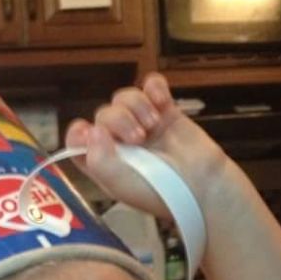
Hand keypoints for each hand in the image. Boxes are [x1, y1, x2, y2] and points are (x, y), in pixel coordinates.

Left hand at [64, 72, 221, 216]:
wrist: (202, 186)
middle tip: (139, 139)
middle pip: (103, 114)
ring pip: (125, 97)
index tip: (94, 135)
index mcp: (105, 163)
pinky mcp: (165, 111)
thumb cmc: (161, 193)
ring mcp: (142, 125)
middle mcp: (119, 143)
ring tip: (153, 125)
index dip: (80, 134)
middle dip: (118, 121)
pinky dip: (154, 88)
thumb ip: (99, 161)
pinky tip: (162, 102)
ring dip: (137, 106)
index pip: (78, 140)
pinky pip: (151, 86)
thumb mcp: (122, 186)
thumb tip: (92, 130)